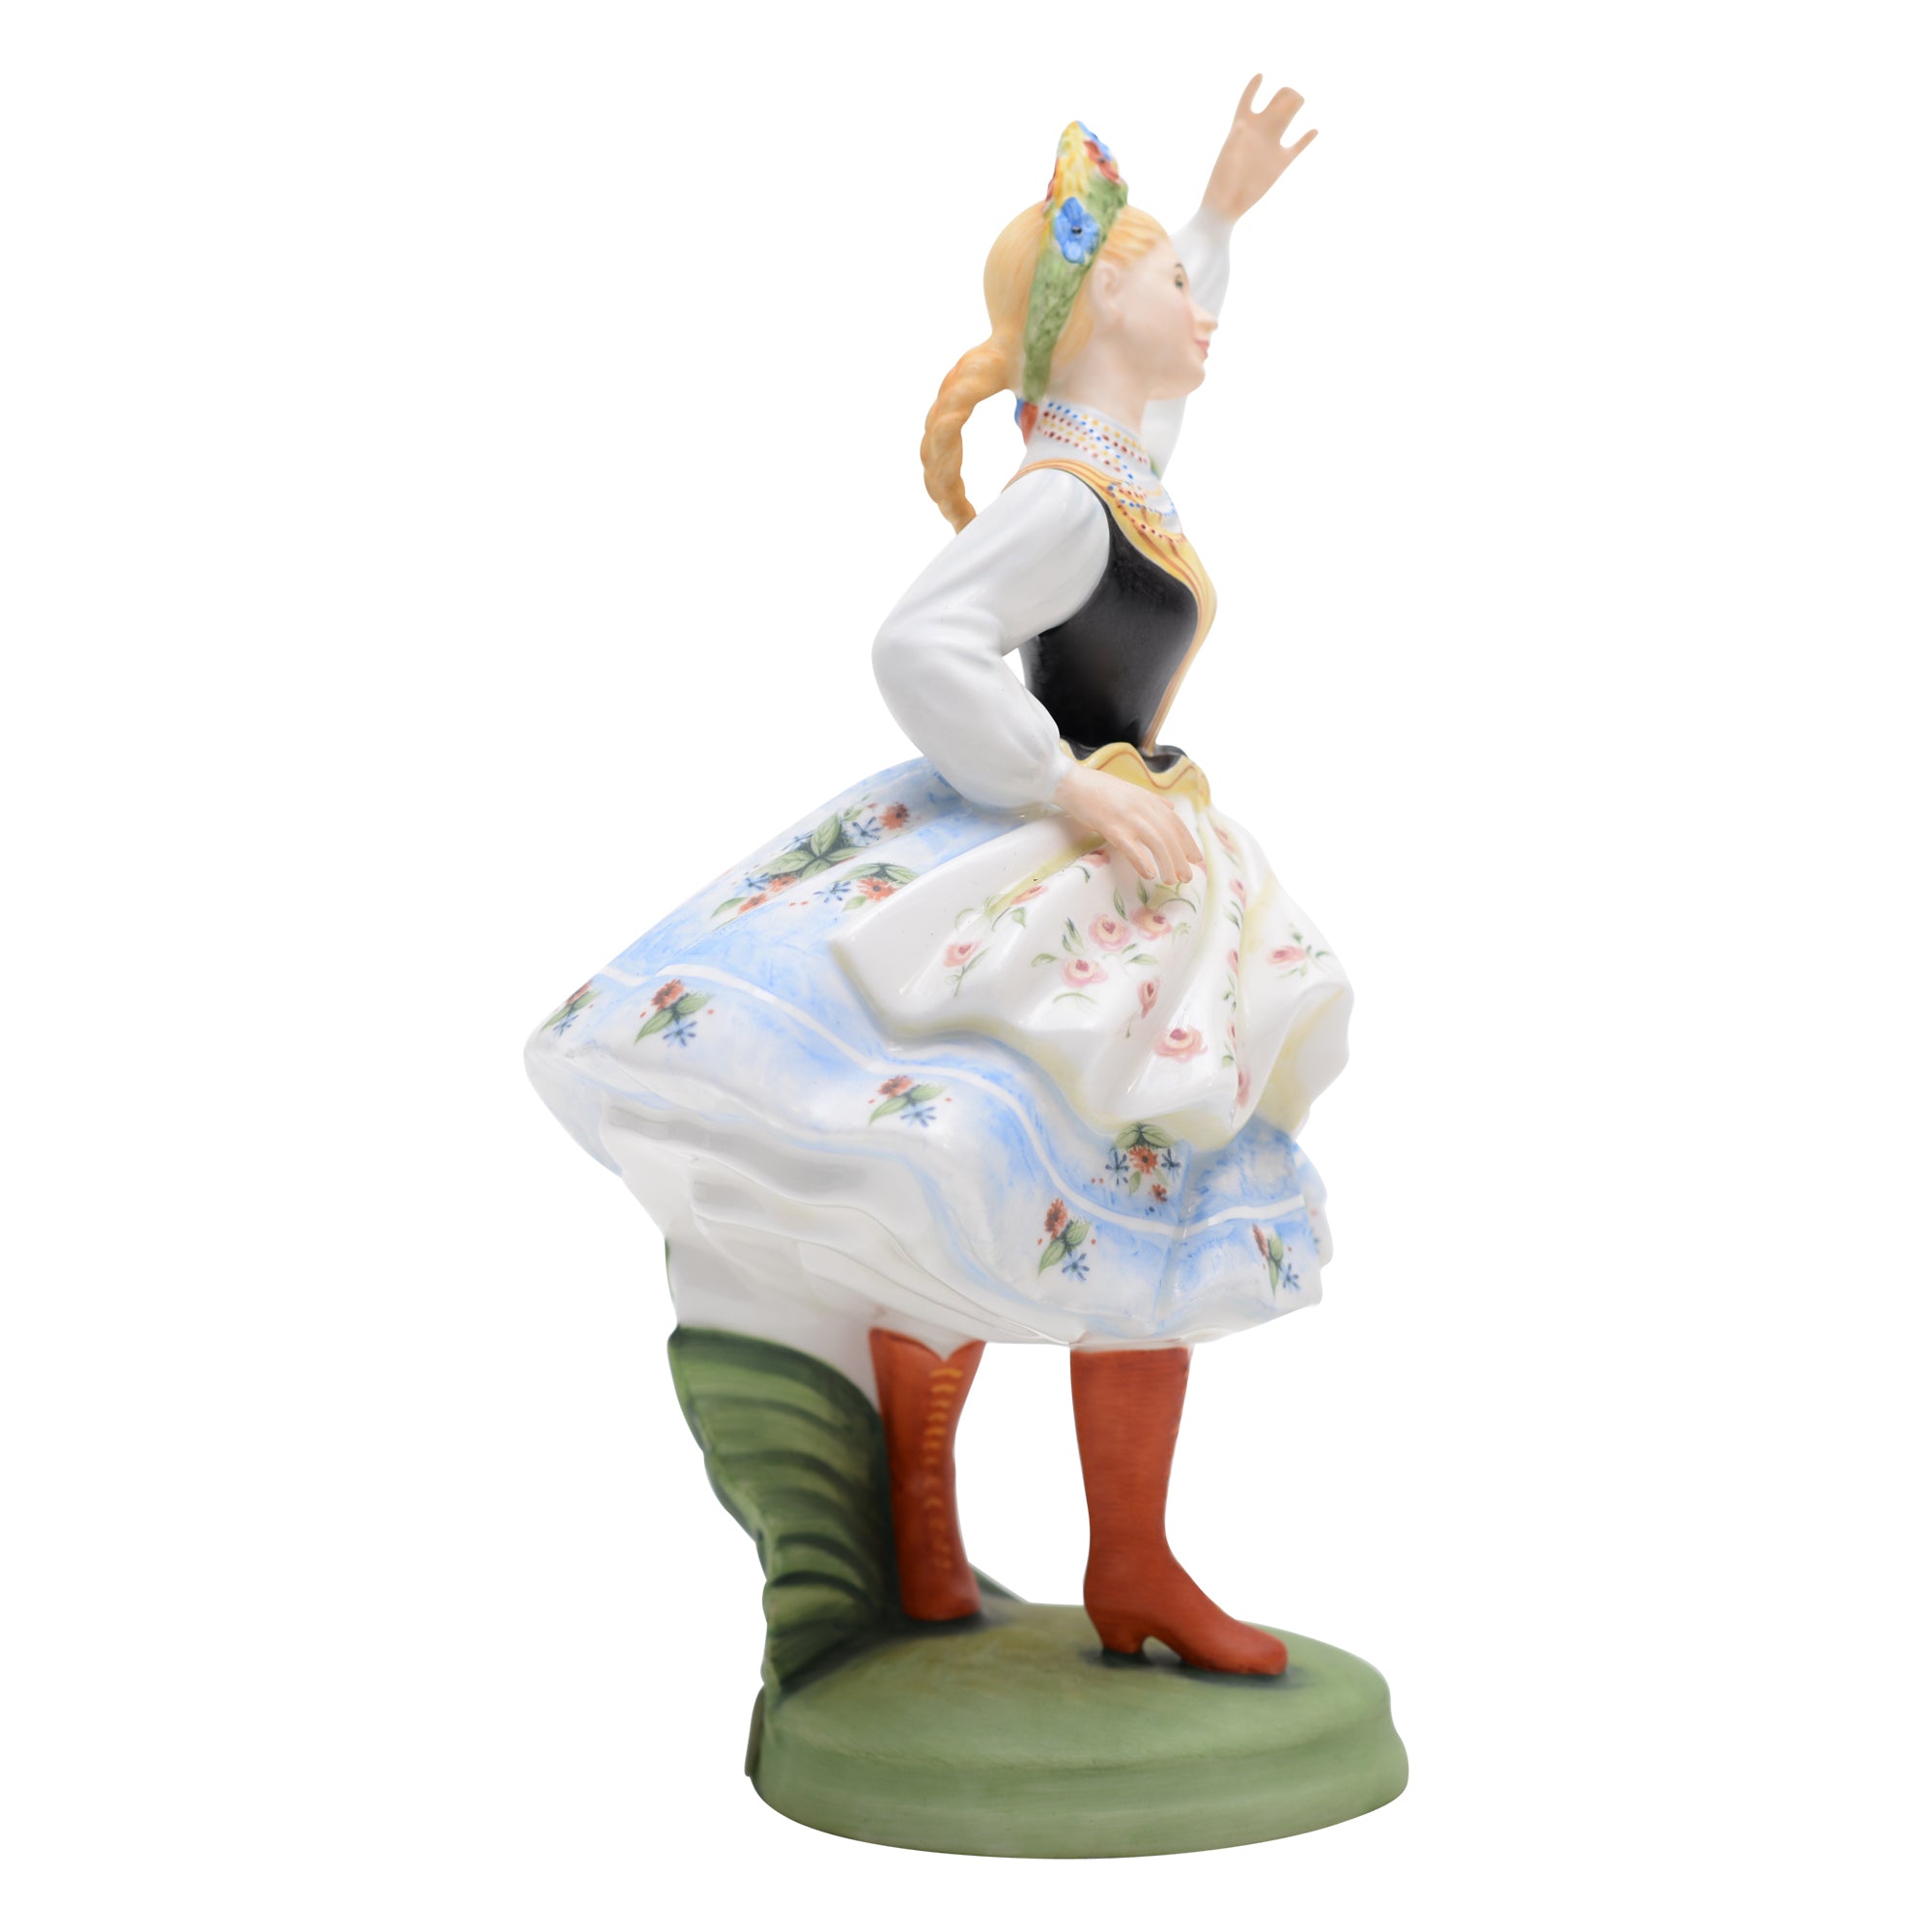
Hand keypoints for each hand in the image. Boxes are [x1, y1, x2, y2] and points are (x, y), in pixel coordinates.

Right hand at [1052, 764, 1204, 883]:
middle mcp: (1143, 808)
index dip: (1188, 843)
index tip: (1196, 860)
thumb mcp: (1131, 790)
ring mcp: (1127, 817)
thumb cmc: (1099, 788)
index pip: (1176, 824)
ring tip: (1170, 880)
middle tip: (1187, 878)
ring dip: (1167, 863)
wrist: (1072, 782)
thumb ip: (1152, 800)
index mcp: (1149, 800)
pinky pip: (1131, 847)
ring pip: (1156, 843)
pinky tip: (1149, 874)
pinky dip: (1142, 861)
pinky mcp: (1110, 826)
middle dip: (1181, 859)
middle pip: (1169, 836)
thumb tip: (1171, 809)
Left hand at [1201, 74, 1316, 221]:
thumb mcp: (1227, 157)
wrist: (1226, 206)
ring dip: (1296, 106)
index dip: (1254, 85)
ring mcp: (1272, 144)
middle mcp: (1260, 130)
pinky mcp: (1282, 162)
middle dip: (1286, 94)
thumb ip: (1235, 138)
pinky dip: (1307, 137)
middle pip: (1278, 100)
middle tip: (1289, 100)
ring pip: (1289, 116)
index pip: (1249, 97)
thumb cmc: (1222, 181)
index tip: (1260, 75)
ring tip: (1298, 103)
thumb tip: (1242, 124)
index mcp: (1243, 124)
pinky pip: (1299, 145)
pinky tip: (1314, 130)